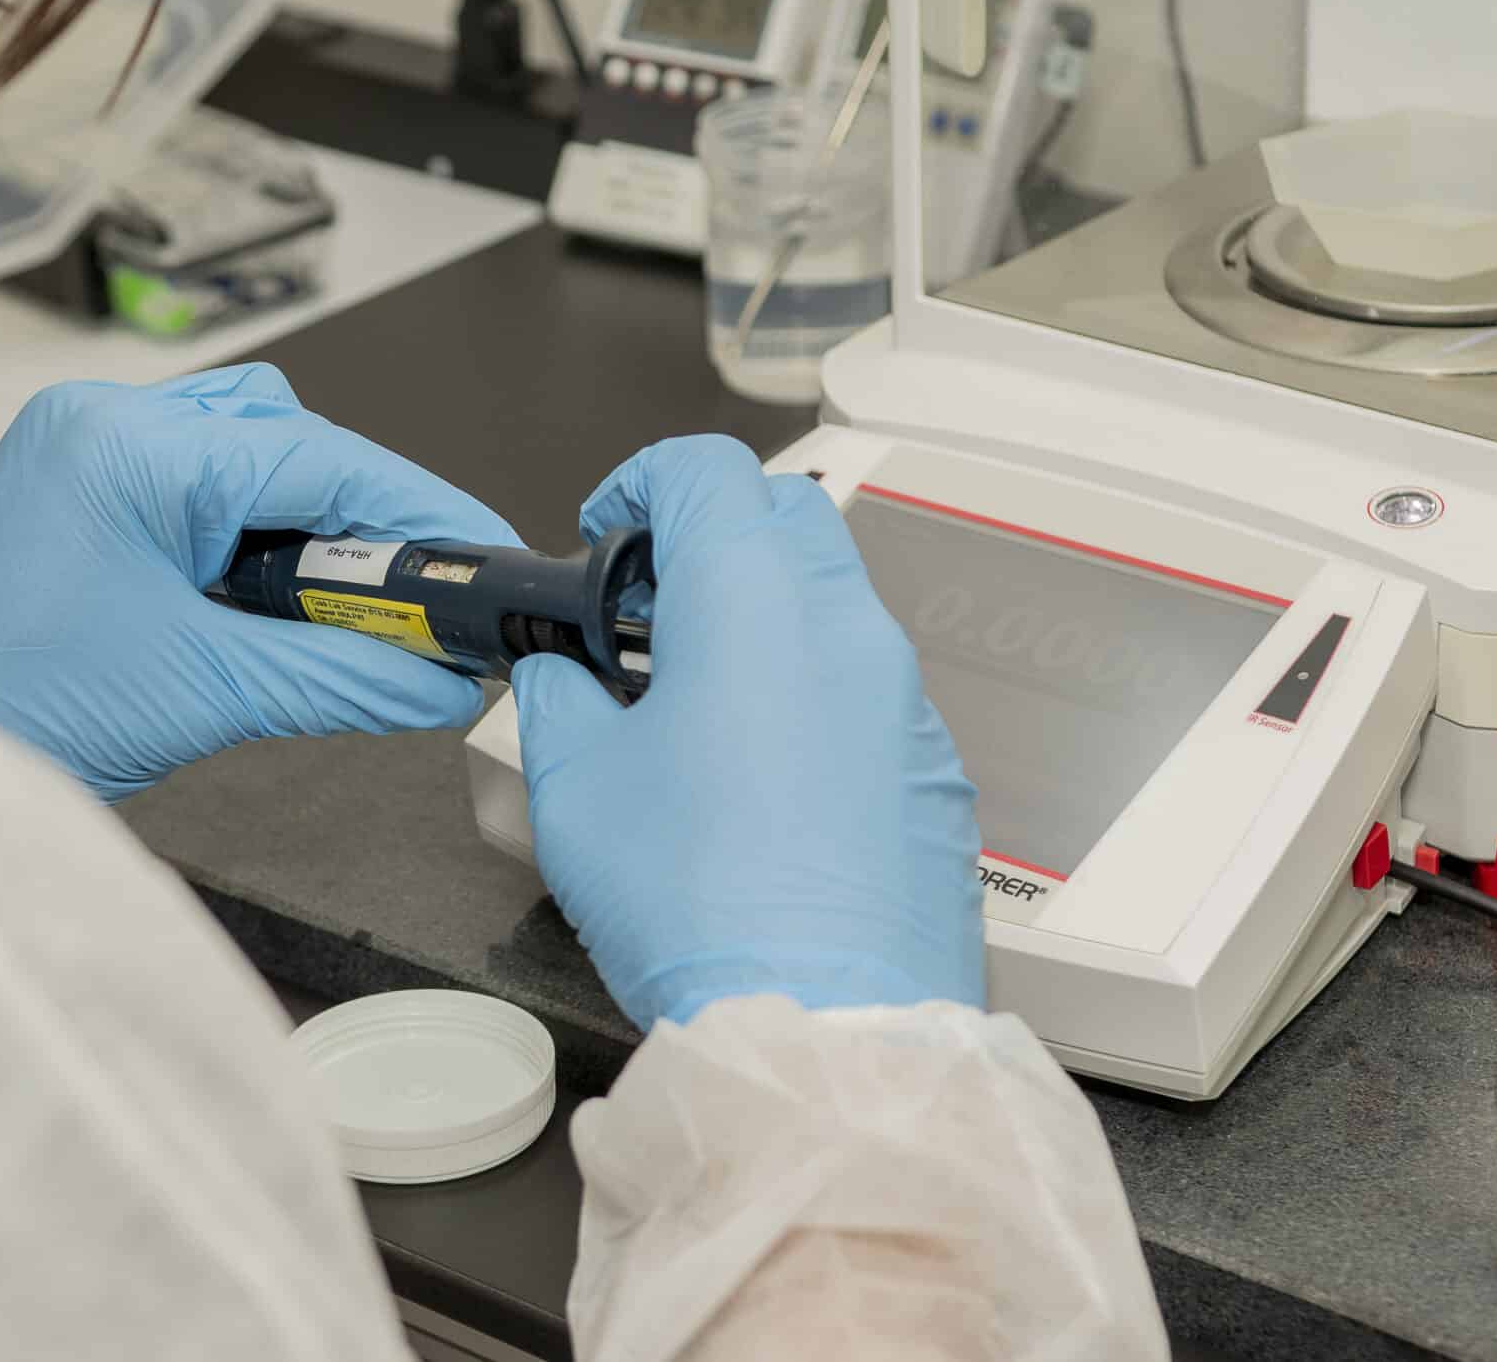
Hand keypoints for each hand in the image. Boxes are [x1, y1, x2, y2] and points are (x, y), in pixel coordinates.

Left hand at [0, 364, 518, 798]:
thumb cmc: (12, 710)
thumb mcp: (208, 693)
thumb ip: (345, 676)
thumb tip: (441, 678)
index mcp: (132, 450)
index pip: (322, 460)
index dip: (417, 512)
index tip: (482, 552)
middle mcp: (108, 421)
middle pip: (295, 440)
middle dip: (366, 519)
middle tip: (426, 596)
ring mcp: (89, 441)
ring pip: (253, 445)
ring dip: (309, 516)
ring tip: (347, 597)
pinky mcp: (81, 474)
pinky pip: (202, 471)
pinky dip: (253, 522)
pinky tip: (274, 584)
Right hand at [511, 436, 982, 1029]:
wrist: (823, 1026)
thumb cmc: (697, 899)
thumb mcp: (575, 786)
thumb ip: (558, 699)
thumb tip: (561, 678)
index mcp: (754, 600)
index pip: (706, 469)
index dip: (641, 482)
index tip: (607, 531)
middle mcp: (848, 628)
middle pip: (788, 517)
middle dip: (714, 536)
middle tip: (649, 610)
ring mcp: (908, 703)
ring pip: (837, 607)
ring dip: (767, 621)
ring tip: (699, 704)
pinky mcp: (937, 775)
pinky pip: (872, 696)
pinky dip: (814, 698)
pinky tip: (765, 783)